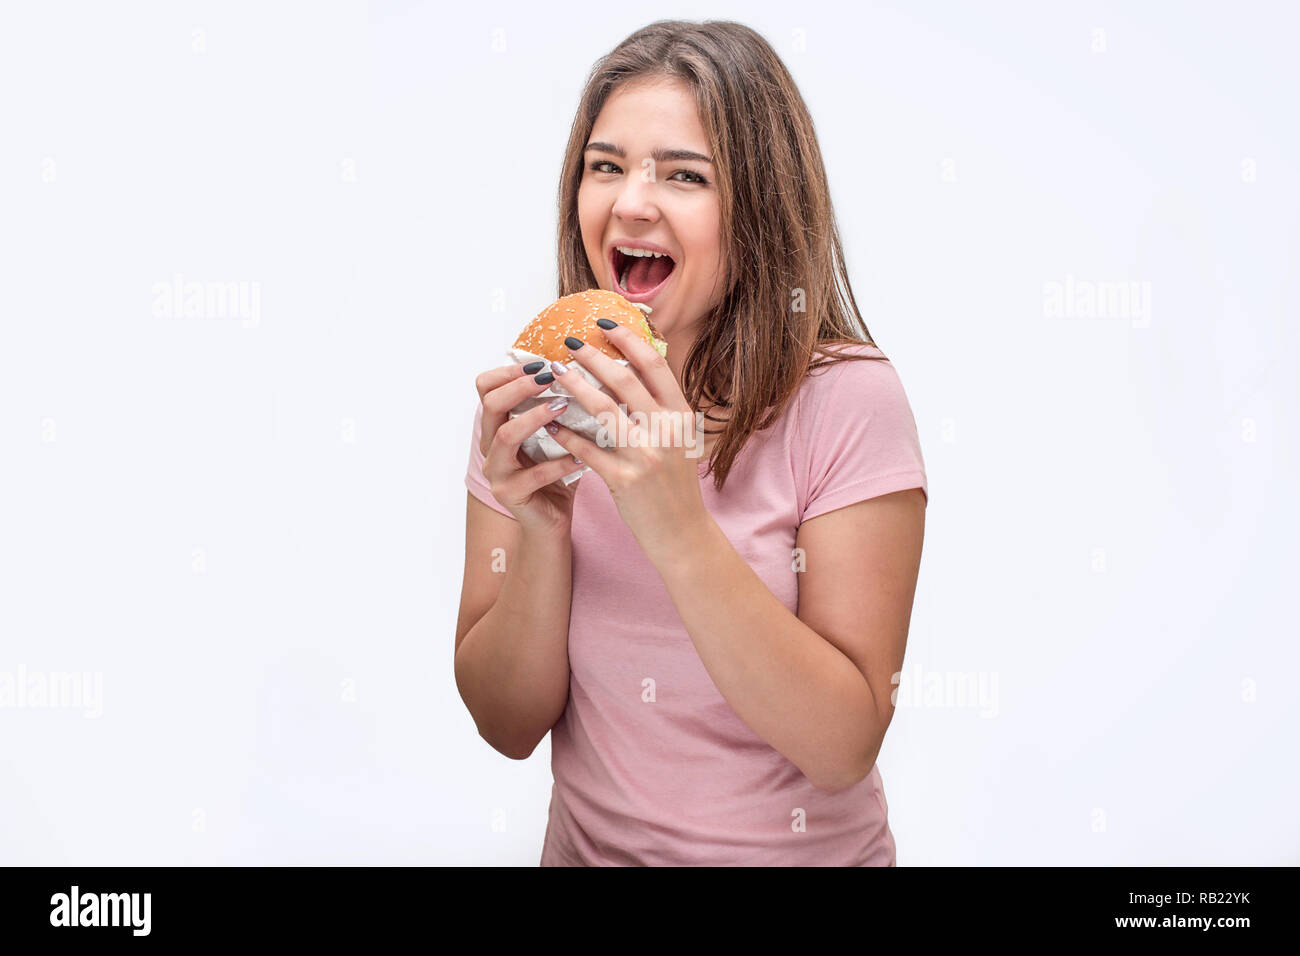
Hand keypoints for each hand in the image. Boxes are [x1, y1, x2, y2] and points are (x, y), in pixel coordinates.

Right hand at [475, 363, 583, 533]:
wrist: (552, 522)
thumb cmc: (558, 474)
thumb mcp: (558, 436)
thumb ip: (562, 407)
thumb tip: (591, 371)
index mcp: (498, 426)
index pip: (486, 388)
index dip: (509, 372)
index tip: (540, 363)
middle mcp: (490, 446)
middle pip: (491, 405)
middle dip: (520, 386)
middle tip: (550, 376)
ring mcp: (497, 472)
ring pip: (506, 437)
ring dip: (535, 418)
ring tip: (563, 406)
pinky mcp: (510, 495)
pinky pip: (532, 475)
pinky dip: (558, 463)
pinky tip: (580, 458)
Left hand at [543, 324, 710, 558]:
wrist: (683, 534)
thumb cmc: (675, 486)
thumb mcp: (679, 441)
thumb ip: (659, 409)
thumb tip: (630, 371)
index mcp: (681, 416)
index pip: (655, 366)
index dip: (629, 340)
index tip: (605, 324)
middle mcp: (666, 432)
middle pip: (624, 381)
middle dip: (593, 357)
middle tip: (569, 342)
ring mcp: (646, 456)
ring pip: (603, 410)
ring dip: (574, 387)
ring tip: (554, 372)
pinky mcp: (625, 481)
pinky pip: (588, 450)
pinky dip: (567, 434)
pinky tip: (550, 423)